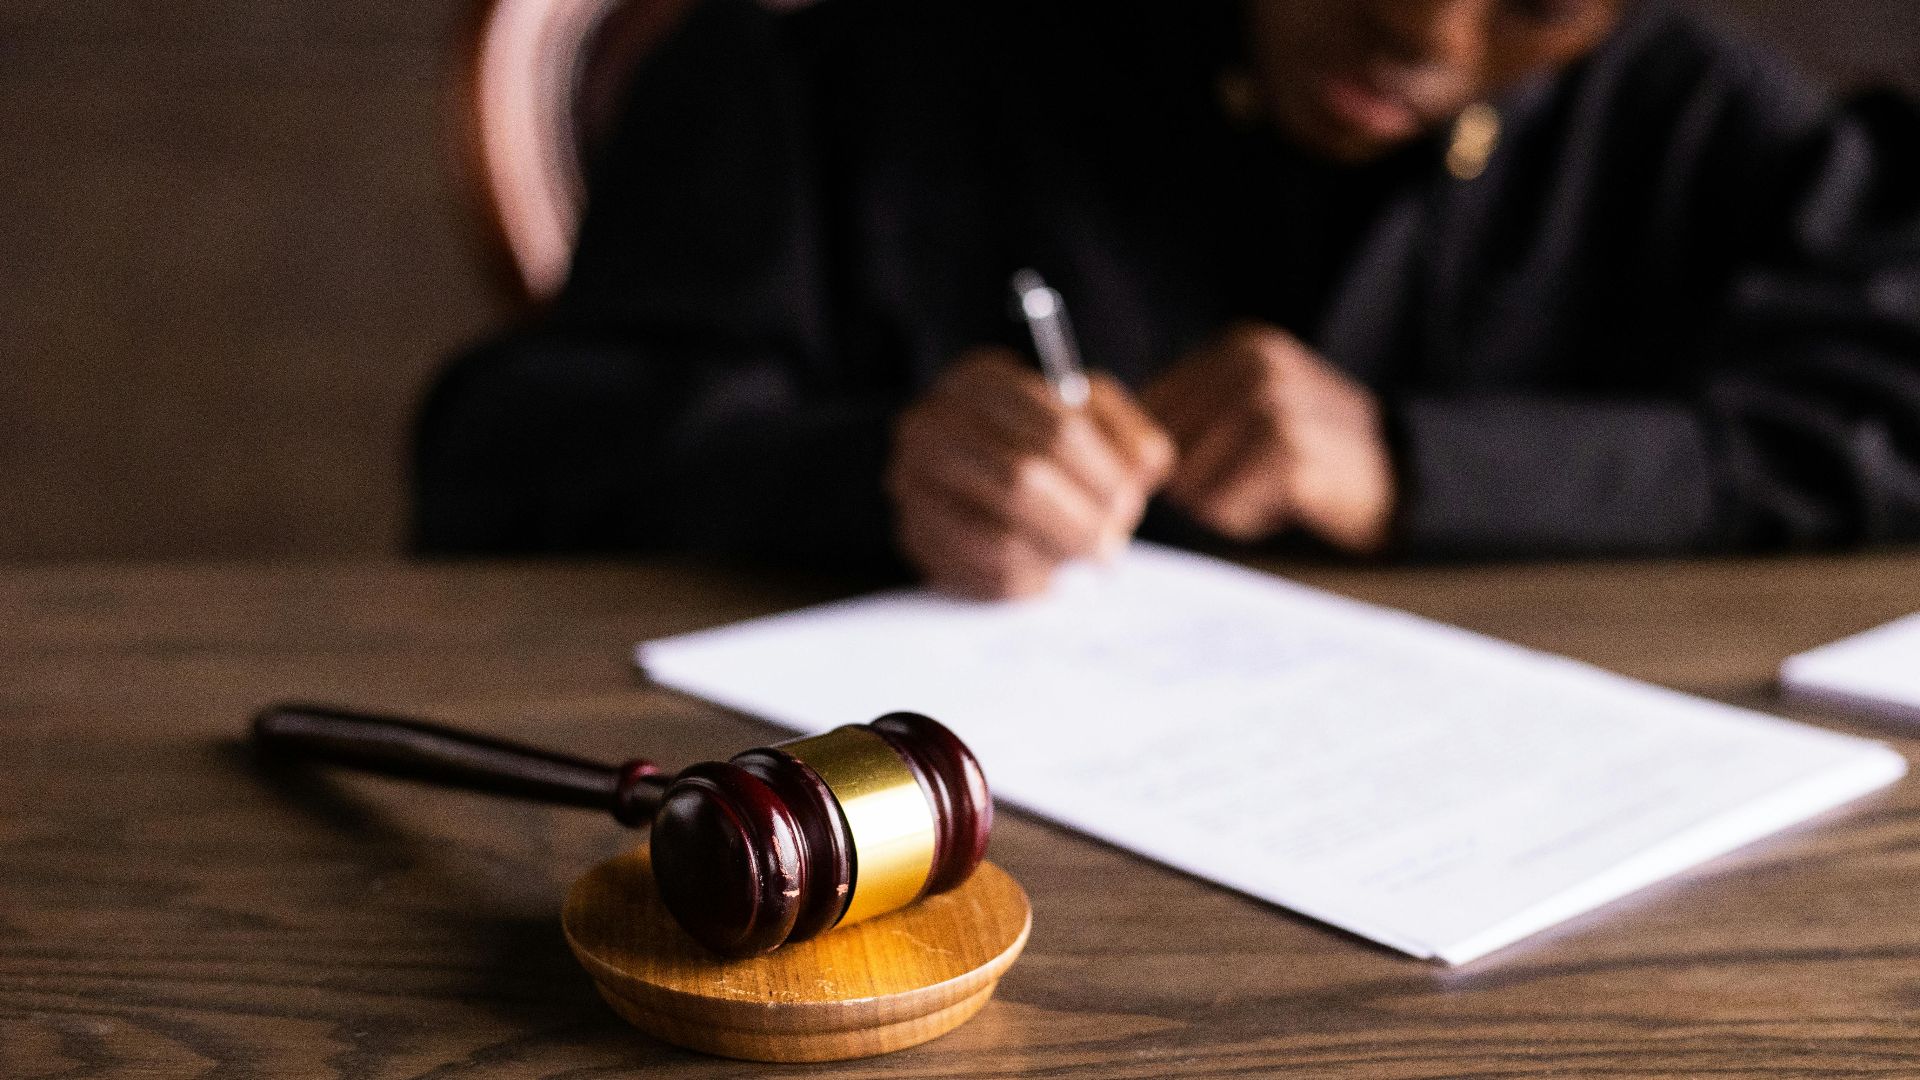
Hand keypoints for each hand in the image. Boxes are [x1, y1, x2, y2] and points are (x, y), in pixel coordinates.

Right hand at [887, 348, 1174, 598]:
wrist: (976, 468)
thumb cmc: (1045, 440)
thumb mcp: (1092, 417)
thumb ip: (1127, 433)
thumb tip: (1143, 467)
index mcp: (980, 380)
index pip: (1057, 429)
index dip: (1103, 475)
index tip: (1129, 502)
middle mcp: (931, 425)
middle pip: (1022, 481)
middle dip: (1081, 522)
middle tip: (1112, 546)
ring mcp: (912, 482)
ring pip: (999, 538)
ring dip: (1056, 557)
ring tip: (1083, 560)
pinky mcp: (913, 534)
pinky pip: (979, 575)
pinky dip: (1028, 582)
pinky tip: (1048, 574)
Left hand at [1141, 323, 1395, 553]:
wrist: (1404, 481)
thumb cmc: (1315, 454)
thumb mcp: (1257, 407)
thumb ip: (1193, 412)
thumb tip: (1113, 441)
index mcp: (1240, 346)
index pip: (1151, 409)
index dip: (1170, 454)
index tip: (1221, 463)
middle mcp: (1254, 364)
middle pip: (1165, 448)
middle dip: (1197, 481)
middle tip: (1256, 478)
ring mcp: (1272, 405)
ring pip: (1189, 481)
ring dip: (1223, 502)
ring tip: (1274, 488)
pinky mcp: (1286, 453)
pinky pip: (1222, 506)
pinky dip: (1246, 519)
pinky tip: (1287, 503)